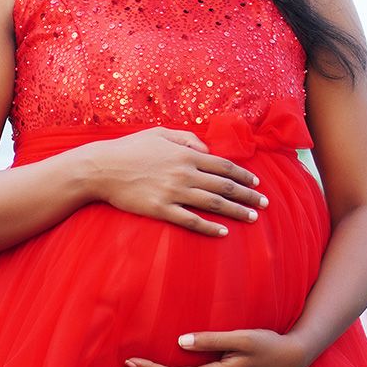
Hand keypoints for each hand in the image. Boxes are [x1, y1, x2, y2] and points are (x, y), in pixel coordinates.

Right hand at [84, 127, 265, 235]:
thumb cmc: (130, 148)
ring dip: (236, 212)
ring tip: (252, 219)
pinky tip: (223, 232)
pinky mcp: (161, 210)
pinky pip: (190, 220)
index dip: (243, 176)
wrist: (101, 168)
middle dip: (248, 196)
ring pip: (213, 204)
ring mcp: (173, 192)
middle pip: (225, 186)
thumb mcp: (160, 133)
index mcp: (186, 154)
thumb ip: (187, 139)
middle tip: (265, 205)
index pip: (224, 166)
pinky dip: (209, 227)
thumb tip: (207, 150)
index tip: (257, 184)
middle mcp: (184, 173)